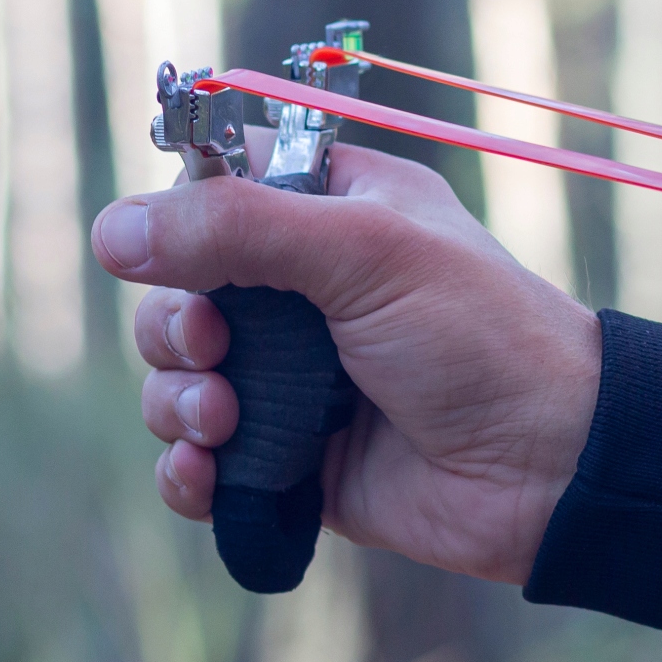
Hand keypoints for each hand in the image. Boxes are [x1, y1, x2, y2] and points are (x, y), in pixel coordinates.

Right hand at [92, 147, 601, 584]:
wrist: (549, 469)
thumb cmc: (481, 338)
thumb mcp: (364, 251)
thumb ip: (237, 228)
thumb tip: (112, 230)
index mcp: (333, 211)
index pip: (216, 187)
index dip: (179, 215)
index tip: (174, 247)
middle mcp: (306, 290)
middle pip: (177, 289)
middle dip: (173, 325)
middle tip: (215, 350)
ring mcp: (296, 379)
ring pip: (176, 377)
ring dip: (175, 399)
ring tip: (224, 422)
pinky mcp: (292, 460)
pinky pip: (201, 461)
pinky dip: (186, 470)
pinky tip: (204, 475)